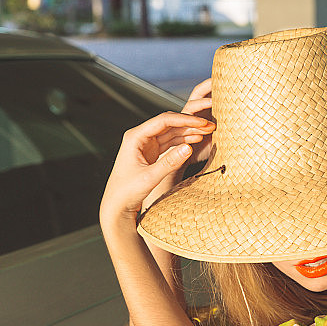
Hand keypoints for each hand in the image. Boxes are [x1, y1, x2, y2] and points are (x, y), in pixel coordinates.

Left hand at [140, 79, 214, 210]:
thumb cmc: (127, 192)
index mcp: (135, 137)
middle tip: (210, 125)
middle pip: (168, 124)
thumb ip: (169, 162)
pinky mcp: (151, 153)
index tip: (202, 122)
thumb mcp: (150, 178)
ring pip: (171, 132)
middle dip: (189, 124)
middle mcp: (140, 137)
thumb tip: (189, 148)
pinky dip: (183, 141)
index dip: (184, 120)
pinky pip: (170, 142)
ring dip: (188, 131)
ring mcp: (146, 144)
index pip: (163, 121)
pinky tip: (196, 140)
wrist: (116, 205)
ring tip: (207, 131)